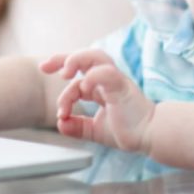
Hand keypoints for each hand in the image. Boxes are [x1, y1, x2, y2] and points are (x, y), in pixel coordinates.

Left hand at [40, 50, 154, 153]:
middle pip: (84, 57)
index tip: (44, 70)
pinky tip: (84, 88)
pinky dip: (93, 76)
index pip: (78, 71)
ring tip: (65, 72)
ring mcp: (115, 80)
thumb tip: (60, 124)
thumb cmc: (129, 131)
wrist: (150, 137)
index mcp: (100, 87)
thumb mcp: (96, 130)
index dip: (60, 68)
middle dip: (62, 58)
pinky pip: (107, 73)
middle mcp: (106, 79)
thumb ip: (78, 126)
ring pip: (96, 56)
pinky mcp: (122, 86)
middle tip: (45, 66)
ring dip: (77, 60)